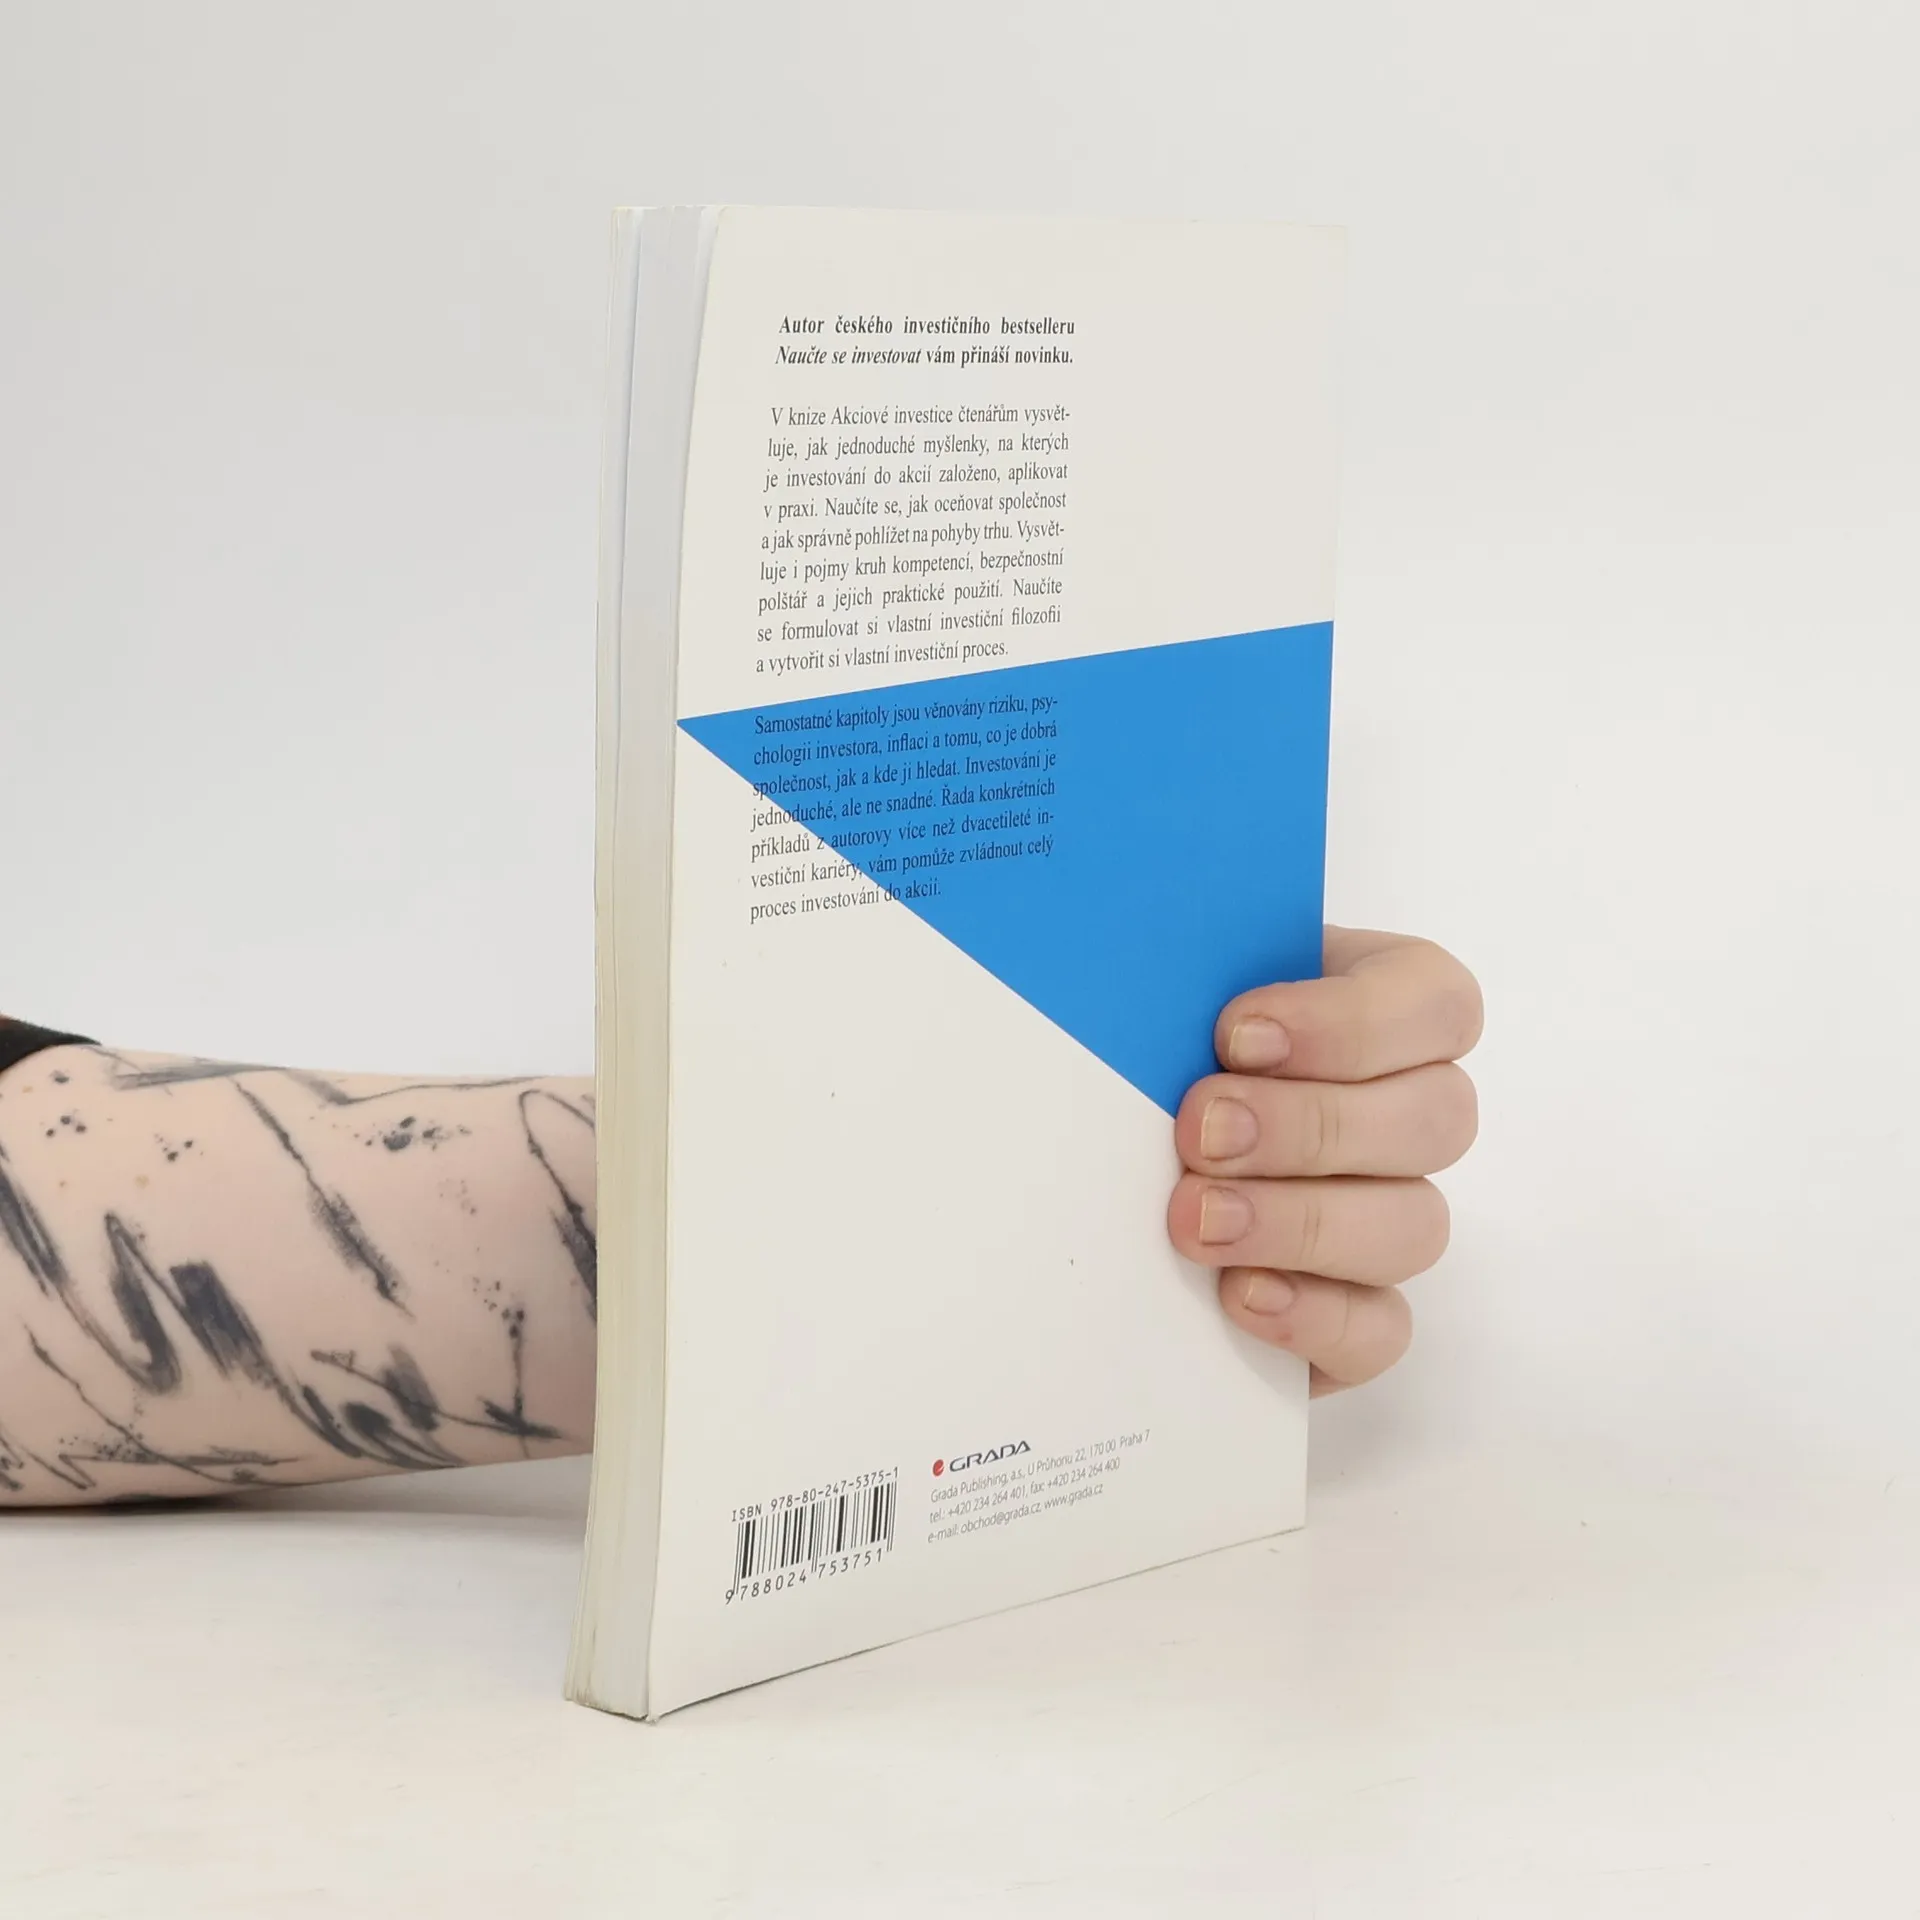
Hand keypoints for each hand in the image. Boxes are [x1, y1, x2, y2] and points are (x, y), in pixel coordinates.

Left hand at [1166, 927, 1481, 1394]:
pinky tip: (1240, 1297)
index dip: (1351, 1022)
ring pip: (1415, 1225)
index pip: (1435, 1002)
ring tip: (1194, 1217)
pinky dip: (1317, 1315)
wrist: (1097, 1154)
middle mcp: (1405, 1111)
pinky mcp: (1357, 1311)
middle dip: (1310, 1126)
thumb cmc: (1153, 1047)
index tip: (1235, 1034)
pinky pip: (1382, 1329)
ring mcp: (1390, 1215)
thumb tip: (1136, 953)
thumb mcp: (1169, 989)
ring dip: (1302, 1221)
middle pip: (1436, 1120)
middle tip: (1200, 1129)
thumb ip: (1183, 972)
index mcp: (1379, 1008)